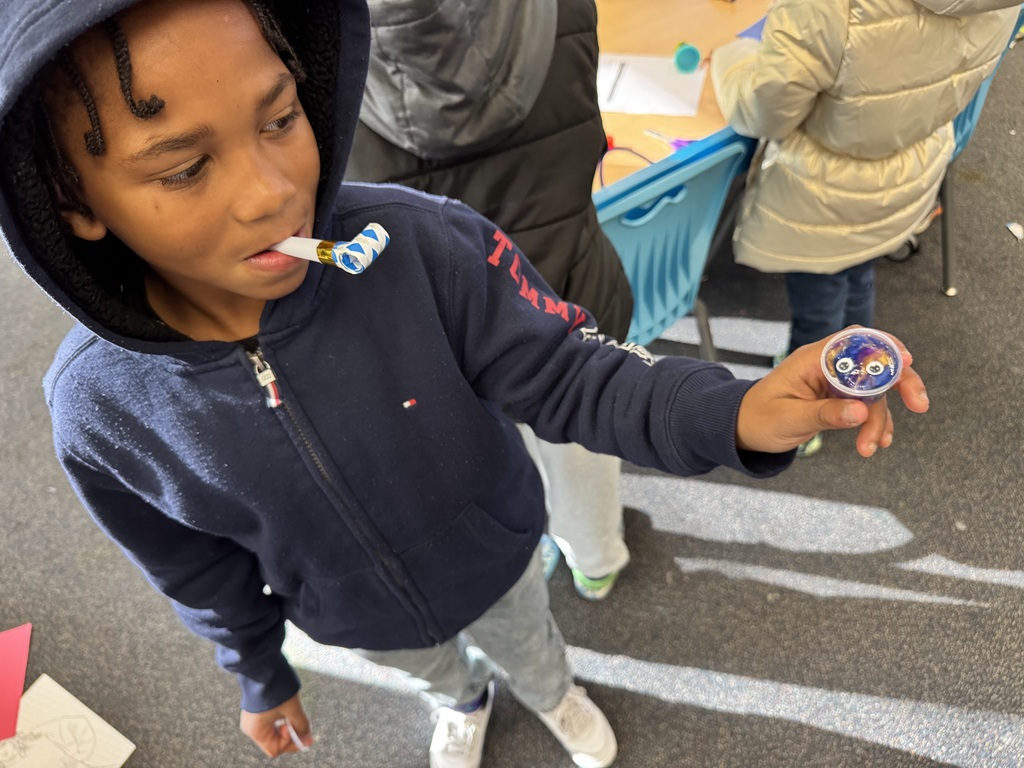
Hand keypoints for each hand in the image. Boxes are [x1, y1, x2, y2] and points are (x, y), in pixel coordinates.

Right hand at [240, 694, 312, 756]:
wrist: (262, 665)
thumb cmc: (276, 688)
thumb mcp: (293, 708)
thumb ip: (301, 725)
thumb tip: (307, 738)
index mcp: (256, 731)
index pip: (275, 749)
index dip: (291, 744)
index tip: (304, 734)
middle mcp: (250, 728)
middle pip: (273, 742)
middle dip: (289, 735)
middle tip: (300, 724)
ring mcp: (251, 719)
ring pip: (272, 732)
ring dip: (285, 727)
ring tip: (294, 716)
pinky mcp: (254, 710)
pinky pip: (268, 723)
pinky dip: (279, 721)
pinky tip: (287, 712)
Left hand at [736, 328, 928, 456]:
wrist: (744, 429)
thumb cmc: (759, 418)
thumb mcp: (789, 419)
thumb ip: (825, 414)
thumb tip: (861, 412)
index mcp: (813, 359)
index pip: (856, 340)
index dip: (884, 347)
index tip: (906, 363)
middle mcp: (828, 366)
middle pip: (874, 364)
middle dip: (900, 382)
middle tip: (920, 404)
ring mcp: (835, 383)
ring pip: (873, 393)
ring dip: (879, 419)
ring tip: (869, 448)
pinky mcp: (838, 400)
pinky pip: (866, 407)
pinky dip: (874, 424)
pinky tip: (876, 442)